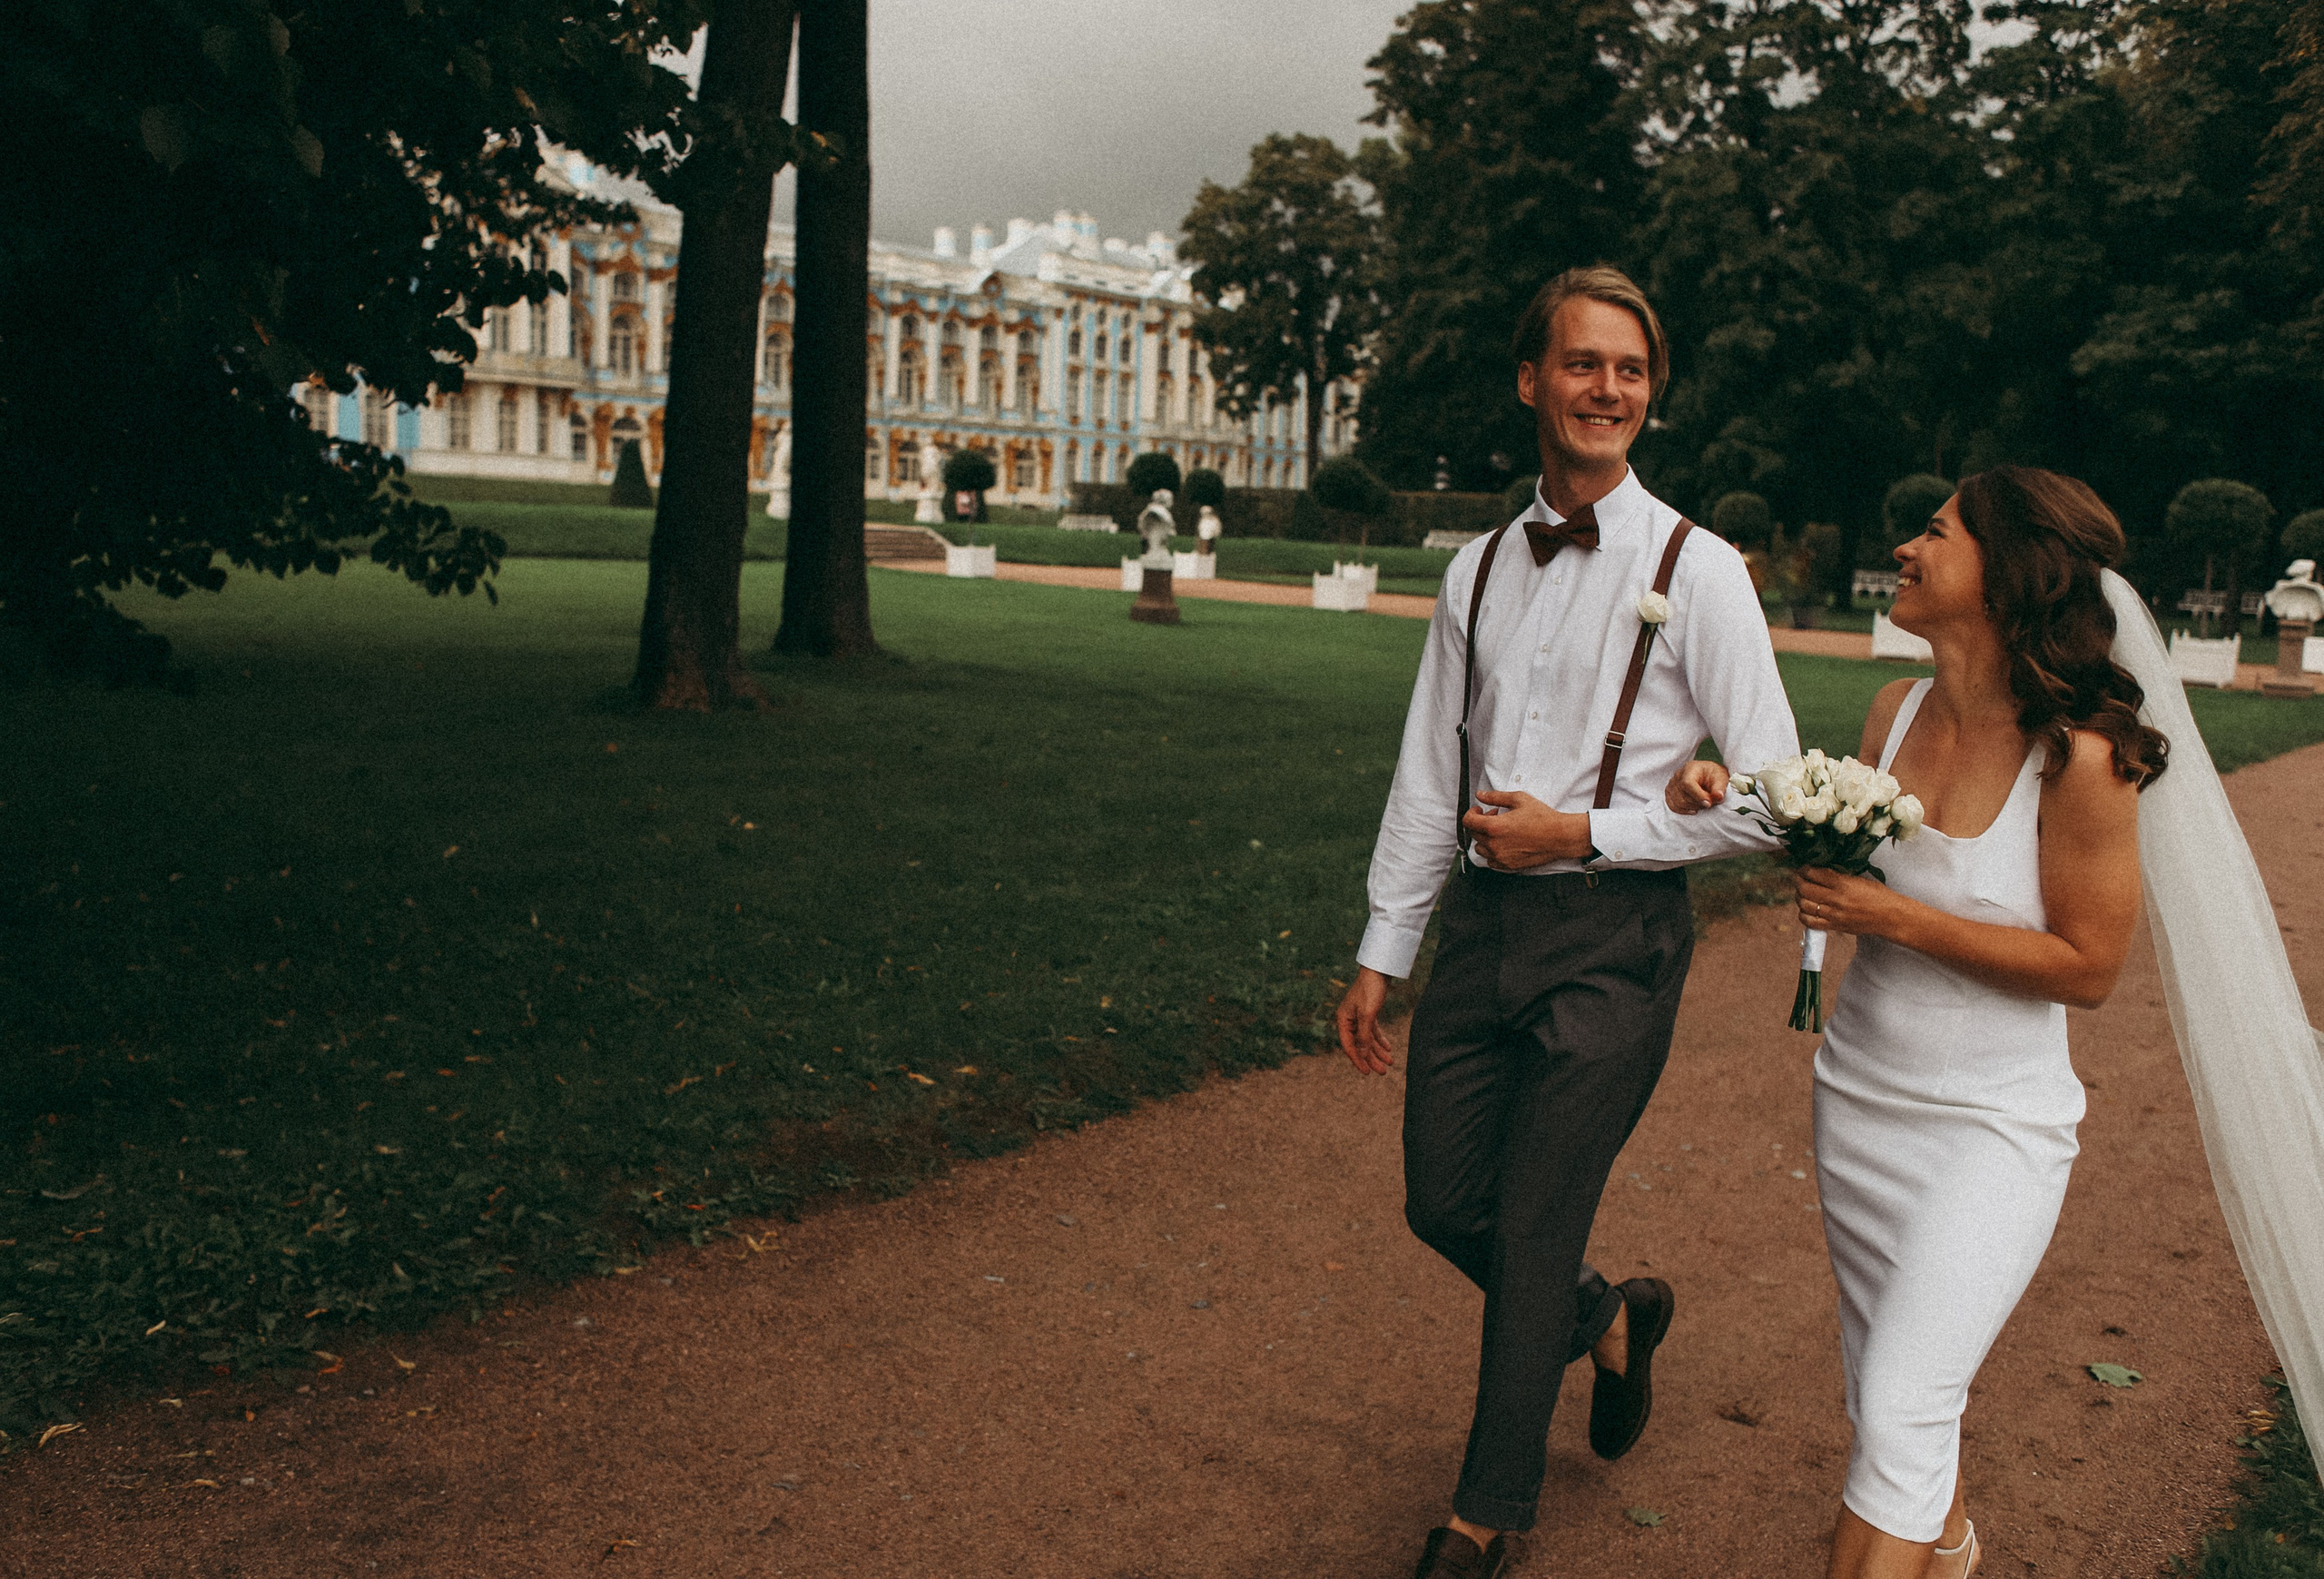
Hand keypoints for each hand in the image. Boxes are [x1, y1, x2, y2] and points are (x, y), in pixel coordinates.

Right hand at [1335, 968, 1395, 1074]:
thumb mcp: (1368, 1015)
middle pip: (1360, 1045)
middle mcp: (1349, 1020)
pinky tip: (1388, 1049)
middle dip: (1371, 1059)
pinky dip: (1380, 1041)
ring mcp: (1358, 1017)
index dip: (1358, 1061)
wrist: (1379, 971)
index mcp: (1343, 1020)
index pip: (1349, 1046)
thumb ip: (1364, 1035)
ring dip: (1378, 1052)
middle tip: (1383, 1072)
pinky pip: (1373, 1032)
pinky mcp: (1368, 1013)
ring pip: (1367, 1040)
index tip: (1368, 1073)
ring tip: (1389, 1063)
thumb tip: (1361, 1055)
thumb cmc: (1370, 990)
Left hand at [1462, 790, 1592, 869]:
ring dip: (1486, 838)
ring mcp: (1501, 857)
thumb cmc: (1543, 817)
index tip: (1479, 810)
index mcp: (1495, 827)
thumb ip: (1496, 797)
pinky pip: (1491, 861)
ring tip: (1501, 830)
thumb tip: (1481, 795)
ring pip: (1480, 849)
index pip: (1468, 822)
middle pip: (1474, 834)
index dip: (1471, 813)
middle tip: (1496, 816)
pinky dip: (1493, 852)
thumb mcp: (1519, 799)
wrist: (1560, 837)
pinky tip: (1505, 843)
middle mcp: (1495, 845)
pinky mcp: (1509, 866)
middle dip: (1481, 823)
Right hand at [1666, 759, 1728, 814]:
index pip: (1687, 783)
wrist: (1708, 774)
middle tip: (1710, 802)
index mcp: (1690, 768)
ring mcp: (1672, 784)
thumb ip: (1720, 788)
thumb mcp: (1721, 778)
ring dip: (1693, 807)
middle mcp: (1678, 775)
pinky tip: (1694, 809)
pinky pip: (1672, 805)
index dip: (1698, 796)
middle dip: (1698, 803)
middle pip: (1683, 795)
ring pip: (1678, 802)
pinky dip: (1683, 810)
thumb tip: (1718, 797)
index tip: (1709, 803)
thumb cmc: (1714, 775)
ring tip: (1703, 804)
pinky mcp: (1670, 792)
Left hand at [1795, 866, 1909, 938]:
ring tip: (1801, 893)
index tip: (1803, 867)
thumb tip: (1818, 870)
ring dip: (1799, 897)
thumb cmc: (1878, 895)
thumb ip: (1838, 876)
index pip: (1814, 873)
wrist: (1890, 917)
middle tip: (1798, 878)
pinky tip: (1806, 909)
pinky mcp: (1835, 926)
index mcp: (1843, 884)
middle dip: (1797, 881)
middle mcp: (1836, 899)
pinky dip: (1803, 915)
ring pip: (1804, 905)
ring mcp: (1834, 914)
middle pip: (1804, 889)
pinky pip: (1810, 922)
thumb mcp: (1859, 879)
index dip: (1804, 869)